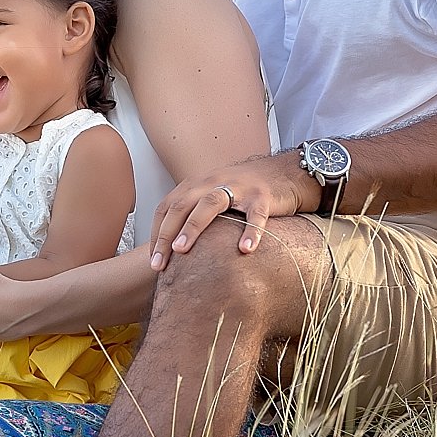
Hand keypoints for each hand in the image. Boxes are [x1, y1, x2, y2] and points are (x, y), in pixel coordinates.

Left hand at [149, 153, 319, 271]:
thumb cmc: (243, 192)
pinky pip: (255, 214)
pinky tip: (245, 250)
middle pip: (182, 206)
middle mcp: (212, 182)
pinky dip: (250, 231)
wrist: (284, 172)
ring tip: (182, 251)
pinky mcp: (263, 196)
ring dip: (193, 227)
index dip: (156, 233)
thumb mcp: (212, 196)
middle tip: (158, 264)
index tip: (153, 261)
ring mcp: (238, 187)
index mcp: (197, 184)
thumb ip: (193, 214)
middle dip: (166, 235)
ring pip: (210, 204)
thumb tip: (171, 248)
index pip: (167, 207)